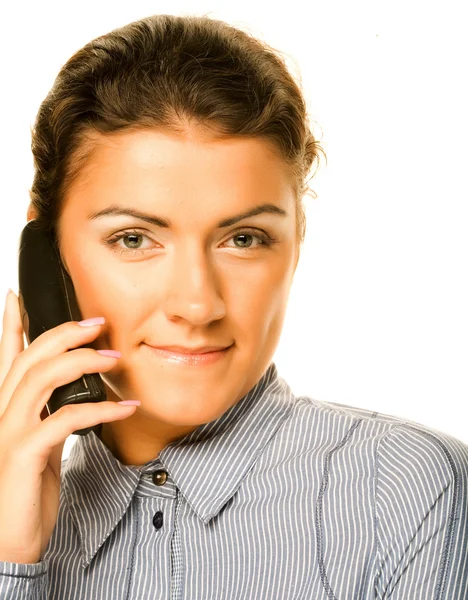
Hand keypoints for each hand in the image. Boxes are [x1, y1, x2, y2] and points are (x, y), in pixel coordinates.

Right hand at [0, 290, 137, 563]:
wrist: (7, 542)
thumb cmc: (26, 492)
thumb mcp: (39, 446)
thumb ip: (49, 417)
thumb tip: (76, 397)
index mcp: (5, 409)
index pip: (6, 357)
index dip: (11, 325)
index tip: (17, 296)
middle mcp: (1, 413)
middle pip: (30, 357)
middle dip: (63, 333)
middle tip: (97, 322)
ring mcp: (9, 432)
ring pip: (42, 378)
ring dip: (83, 363)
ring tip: (115, 359)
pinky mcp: (25, 453)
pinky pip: (65, 419)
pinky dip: (100, 410)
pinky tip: (126, 408)